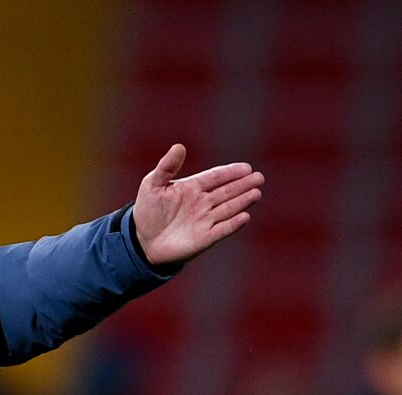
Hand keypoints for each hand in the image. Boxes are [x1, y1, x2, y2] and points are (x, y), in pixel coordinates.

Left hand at [134, 144, 263, 265]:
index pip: (216, 177)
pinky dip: (233, 224)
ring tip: (256, 193)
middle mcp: (203, 202)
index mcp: (193, 187)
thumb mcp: (153, 185)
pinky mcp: (205, 238)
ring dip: (242, 201)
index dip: (231, 172)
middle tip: (258, 178)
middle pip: (227, 191)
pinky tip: (244, 216)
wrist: (142, 240)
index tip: (246, 168)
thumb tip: (179, 146)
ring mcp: (205, 220)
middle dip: (243, 185)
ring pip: (228, 208)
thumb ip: (166, 167)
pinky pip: (222, 229)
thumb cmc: (148, 210)